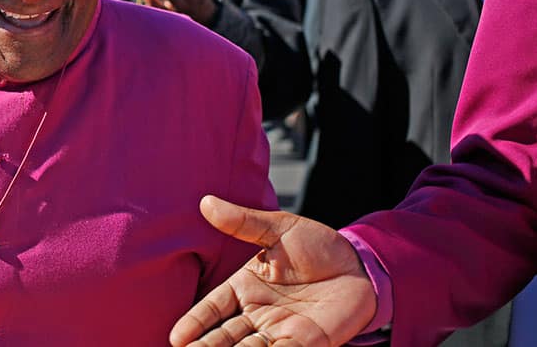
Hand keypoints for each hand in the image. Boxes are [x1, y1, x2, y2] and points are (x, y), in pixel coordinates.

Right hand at [169, 197, 376, 346]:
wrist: (360, 264)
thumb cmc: (317, 246)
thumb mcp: (278, 228)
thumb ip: (243, 222)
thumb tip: (207, 203)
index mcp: (246, 287)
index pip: (213, 308)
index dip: (195, 322)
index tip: (176, 337)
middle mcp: (258, 313)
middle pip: (224, 335)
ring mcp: (280, 330)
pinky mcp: (306, 343)